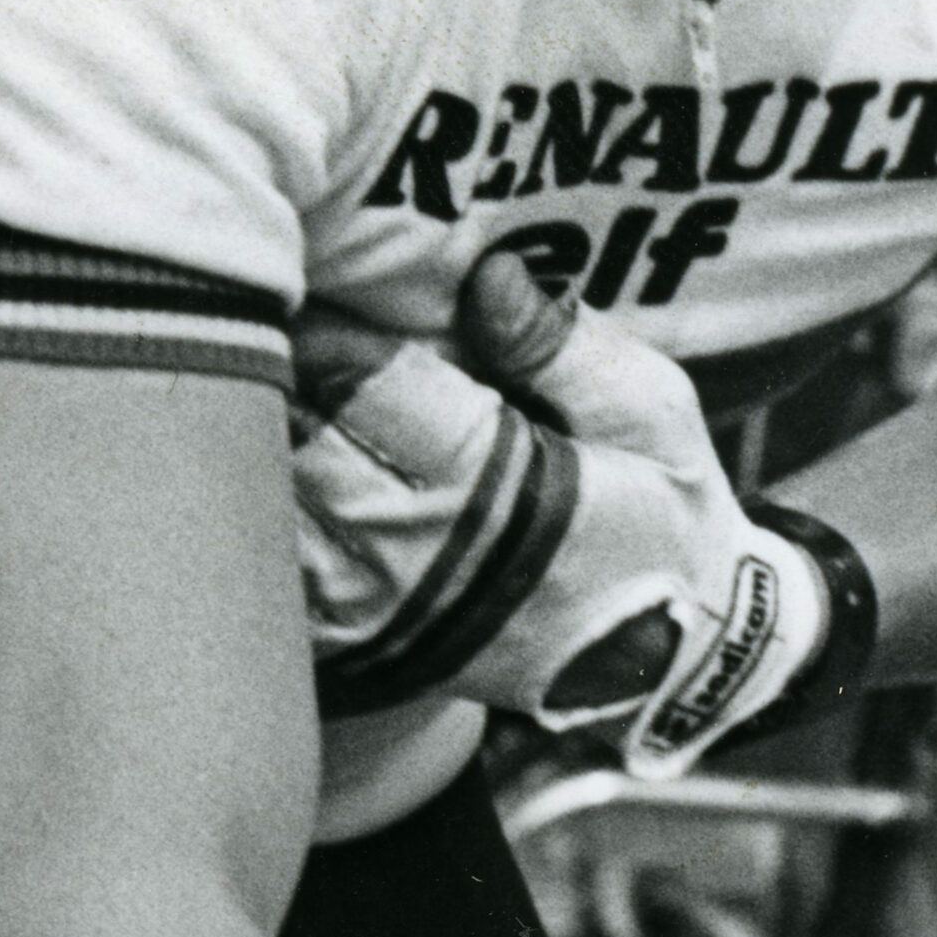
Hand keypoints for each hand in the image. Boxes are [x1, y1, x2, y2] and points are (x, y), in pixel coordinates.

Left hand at [287, 253, 852, 771]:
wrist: (668, 659)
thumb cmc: (660, 515)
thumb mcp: (651, 416)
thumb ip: (564, 347)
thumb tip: (488, 277)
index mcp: (487, 486)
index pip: (363, 386)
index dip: (332, 330)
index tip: (320, 287)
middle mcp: (413, 555)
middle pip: (295, 441)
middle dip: (286, 379)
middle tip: (281, 329)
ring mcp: (373, 612)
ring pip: (271, 507)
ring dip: (269, 446)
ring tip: (282, 395)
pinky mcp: (352, 648)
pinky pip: (273, 571)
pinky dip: (268, 516)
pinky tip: (290, 472)